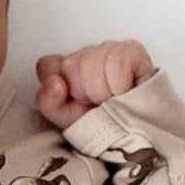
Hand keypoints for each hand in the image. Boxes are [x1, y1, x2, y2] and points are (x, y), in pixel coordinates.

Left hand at [35, 40, 157, 127]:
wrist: (136, 135)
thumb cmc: (102, 125)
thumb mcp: (67, 120)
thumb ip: (48, 102)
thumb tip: (54, 84)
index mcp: (66, 70)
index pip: (48, 65)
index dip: (58, 88)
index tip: (73, 102)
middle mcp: (86, 55)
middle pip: (70, 64)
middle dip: (84, 92)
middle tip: (98, 104)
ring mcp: (109, 49)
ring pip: (93, 61)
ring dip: (103, 90)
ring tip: (112, 99)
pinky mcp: (132, 50)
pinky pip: (117, 61)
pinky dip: (119, 83)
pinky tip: (124, 91)